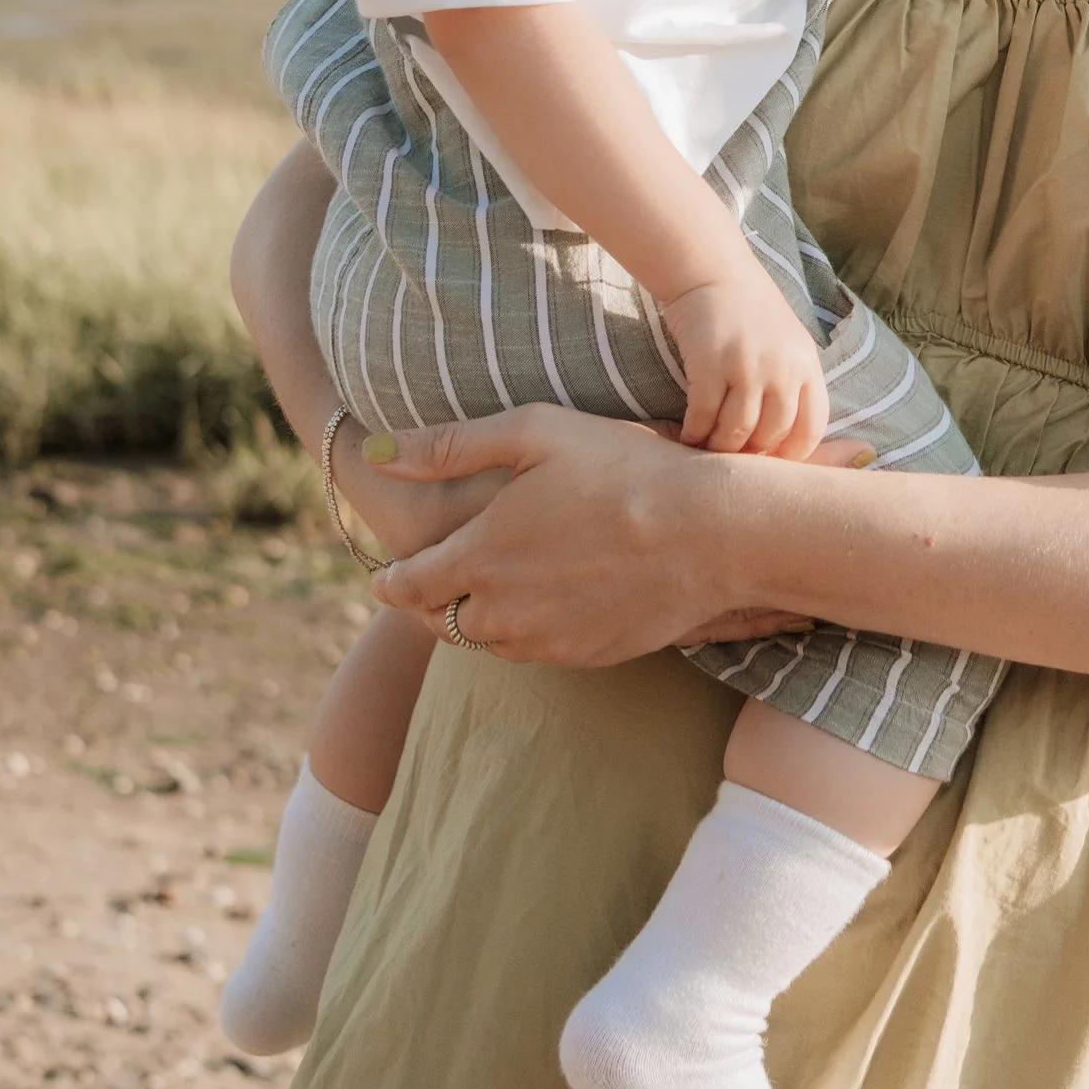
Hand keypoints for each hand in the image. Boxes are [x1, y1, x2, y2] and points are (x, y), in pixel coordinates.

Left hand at [357, 407, 869, 663]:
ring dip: (480, 618)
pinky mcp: (586, 657)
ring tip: (496, 583)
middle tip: (437, 579)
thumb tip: (376, 453)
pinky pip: (536, 651)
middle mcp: (503, 612)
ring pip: (488, 642)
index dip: (390, 581)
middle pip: (440, 623)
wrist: (712, 532)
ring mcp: (546, 641)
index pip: (405, 587)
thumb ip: (448, 446)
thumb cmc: (624, 467)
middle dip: (431, 603)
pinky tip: (547, 596)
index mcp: (479, 557)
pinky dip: (527, 629)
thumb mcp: (534, 432)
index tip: (386, 575)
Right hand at [658, 260, 830, 458]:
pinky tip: (689, 436)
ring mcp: (746, 368)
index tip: (773, 460)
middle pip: (771, 435)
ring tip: (709, 449)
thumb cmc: (751, 313)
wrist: (712, 273)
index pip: (811, 428)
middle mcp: (782, 369)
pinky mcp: (709, 366)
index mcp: (807, 365)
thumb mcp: (789, 344)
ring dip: (720, 447)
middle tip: (734, 458)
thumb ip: (794, 385)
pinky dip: (694, 433)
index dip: (792, 453)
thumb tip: (786, 443)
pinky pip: (703, 417)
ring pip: (736, 432)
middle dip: (751, 454)